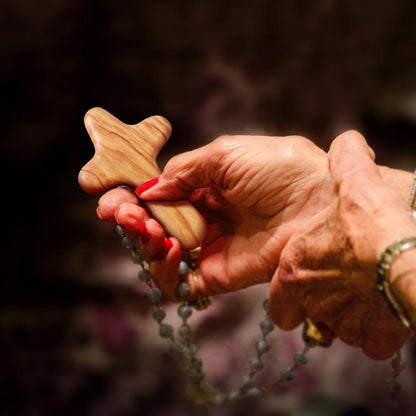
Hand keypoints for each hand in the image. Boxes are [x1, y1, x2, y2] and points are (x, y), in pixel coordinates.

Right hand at [98, 134, 332, 298]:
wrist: (317, 201)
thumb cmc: (278, 168)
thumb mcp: (224, 154)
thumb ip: (183, 172)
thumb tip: (149, 189)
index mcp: (204, 186)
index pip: (158, 196)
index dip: (132, 197)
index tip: (111, 197)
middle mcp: (204, 217)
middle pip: (154, 225)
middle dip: (130, 220)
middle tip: (120, 213)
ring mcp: (210, 247)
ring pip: (160, 253)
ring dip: (143, 242)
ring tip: (146, 227)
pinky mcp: (218, 275)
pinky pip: (180, 283)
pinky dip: (164, 270)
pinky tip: (168, 248)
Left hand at [269, 131, 414, 359]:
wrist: (409, 252)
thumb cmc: (372, 217)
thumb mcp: (352, 180)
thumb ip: (342, 161)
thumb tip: (347, 142)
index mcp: (296, 267)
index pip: (279, 304)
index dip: (289, 299)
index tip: (301, 290)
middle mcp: (312, 299)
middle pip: (311, 315)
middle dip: (324, 302)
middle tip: (343, 283)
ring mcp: (341, 322)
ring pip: (340, 328)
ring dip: (350, 314)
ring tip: (367, 290)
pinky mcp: (371, 338)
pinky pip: (370, 342)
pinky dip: (376, 330)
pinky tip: (386, 307)